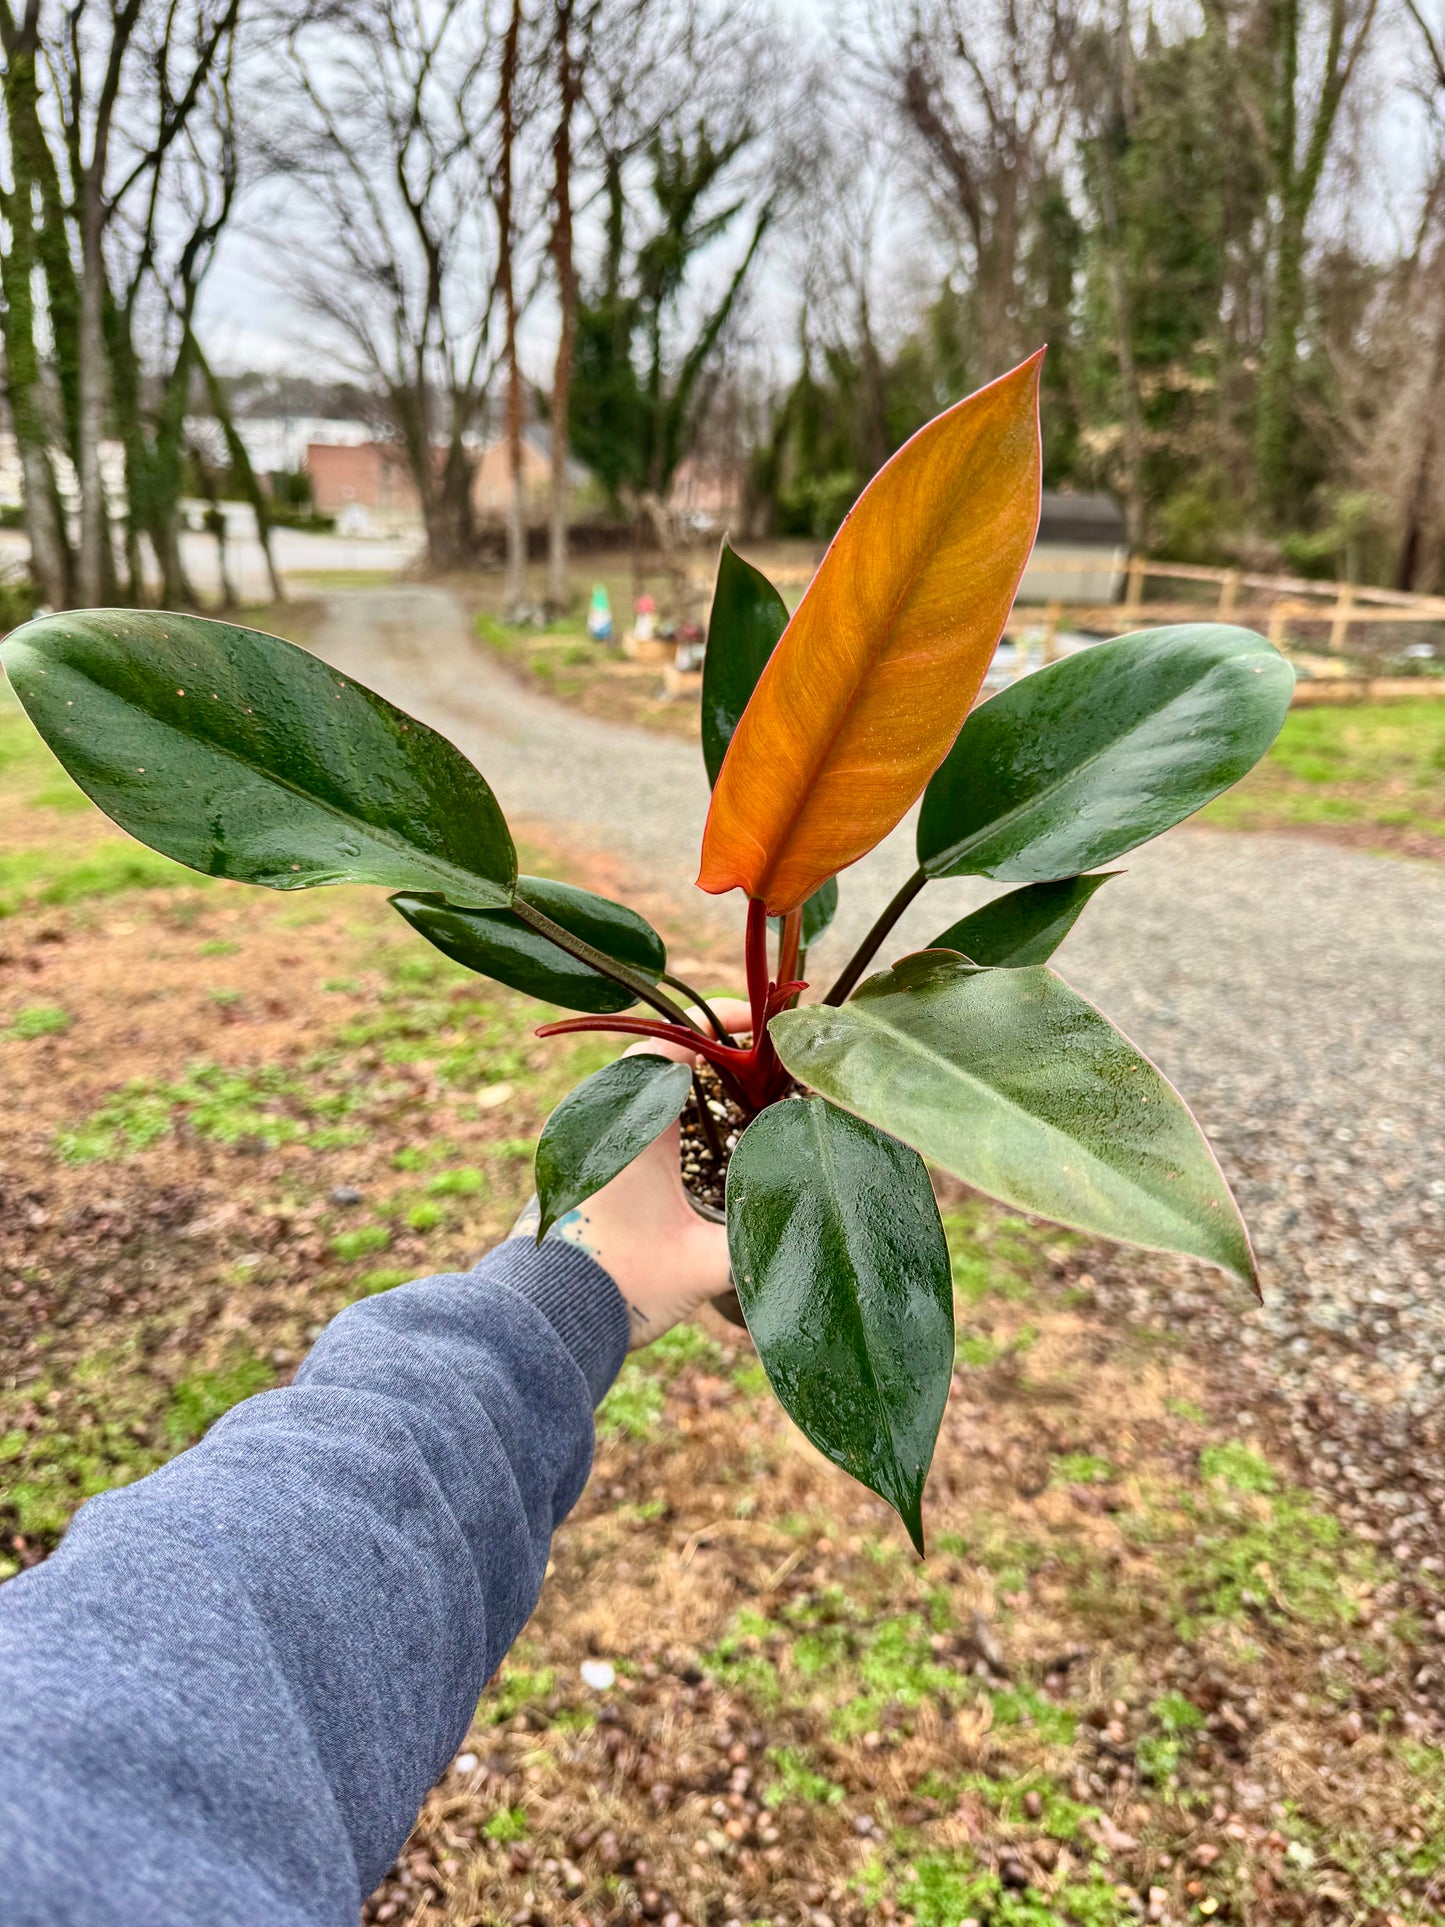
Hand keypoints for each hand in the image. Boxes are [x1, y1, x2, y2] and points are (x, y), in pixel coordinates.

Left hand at [521, 1000, 750, 1349]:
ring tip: (745, 1084)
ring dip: (689, 1075)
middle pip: (661, 1056)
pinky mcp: (584, 1163)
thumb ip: (759, 1236)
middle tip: (768, 1055)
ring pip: (643, 1083)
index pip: (671, 1041)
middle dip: (715, 1048)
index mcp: (631, 1124)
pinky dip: (666, 1104)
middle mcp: (604, 1118)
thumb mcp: (702, 1262)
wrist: (551, 1317)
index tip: (765, 1020)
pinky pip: (628, 1110)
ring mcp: (590, 1138)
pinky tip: (703, 1126)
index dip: (720, 1021)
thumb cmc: (624, 1284)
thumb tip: (817, 1217)